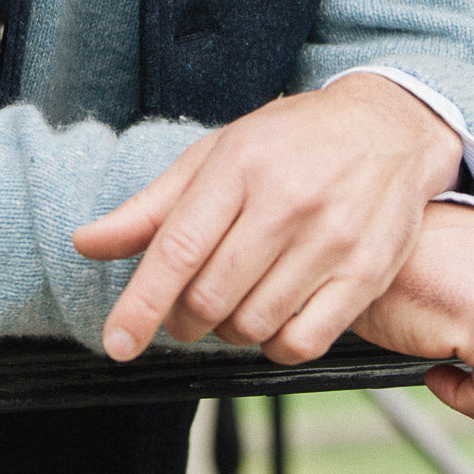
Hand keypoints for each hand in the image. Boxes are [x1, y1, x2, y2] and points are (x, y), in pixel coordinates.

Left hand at [72, 74, 461, 362]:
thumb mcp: (214, 155)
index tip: (117, 343)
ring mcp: (331, 239)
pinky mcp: (367, 272)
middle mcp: (286, 202)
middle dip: (182, 321)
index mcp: (239, 166)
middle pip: (210, 296)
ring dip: (227, 331)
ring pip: (253, 324)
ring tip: (231, 305)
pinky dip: (274, 346)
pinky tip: (271, 320)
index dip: (140, 305)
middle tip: (185, 311)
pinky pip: (303, 341)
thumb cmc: (289, 142)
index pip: (177, 249)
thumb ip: (151, 207)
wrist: (387, 127)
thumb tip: (87, 243)